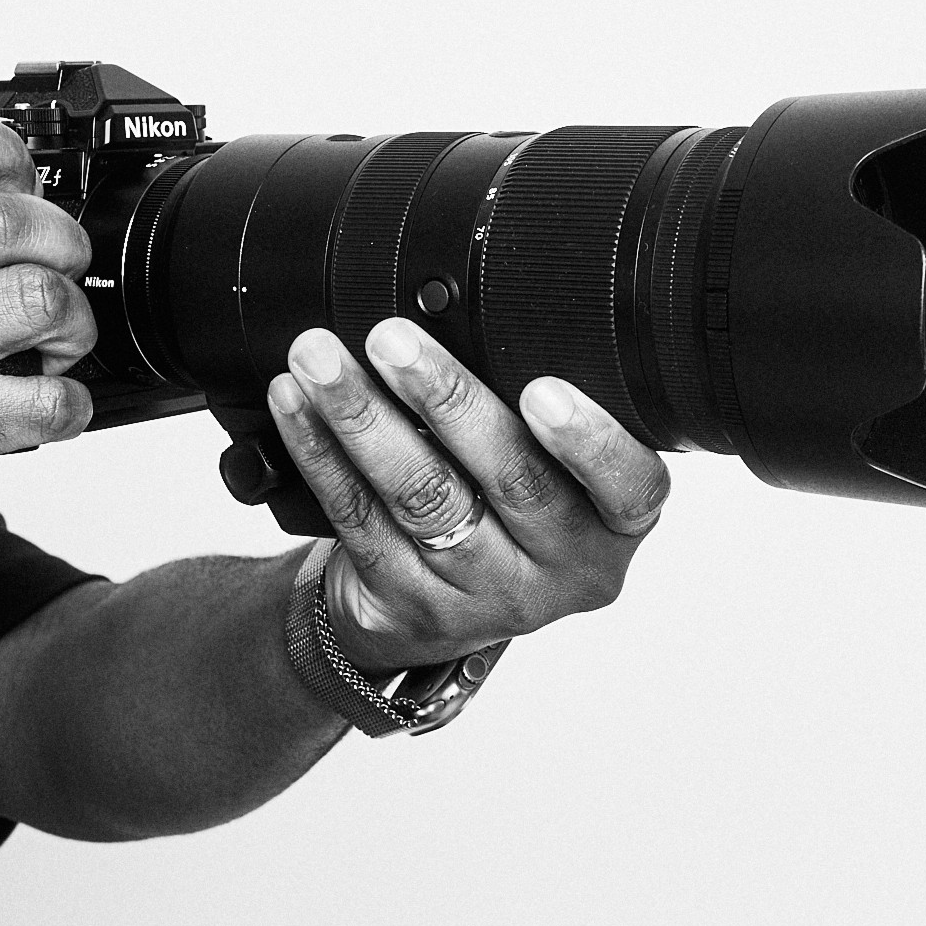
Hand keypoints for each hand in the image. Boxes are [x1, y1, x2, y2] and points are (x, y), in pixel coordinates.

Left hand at [266, 320, 670, 672]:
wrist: (444, 616)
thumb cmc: (513, 513)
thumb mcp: (562, 473)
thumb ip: (543, 414)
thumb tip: (472, 308)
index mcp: (615, 524)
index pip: (627, 486)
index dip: (587, 441)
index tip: (541, 390)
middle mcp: (560, 568)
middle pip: (512, 481)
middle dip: (447, 400)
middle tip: (394, 340)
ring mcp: (483, 593)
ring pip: (423, 499)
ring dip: (365, 418)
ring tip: (322, 360)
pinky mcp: (409, 602)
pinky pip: (359, 518)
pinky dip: (322, 452)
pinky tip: (298, 403)